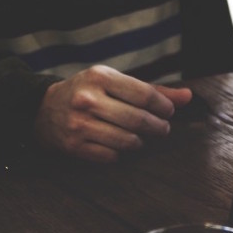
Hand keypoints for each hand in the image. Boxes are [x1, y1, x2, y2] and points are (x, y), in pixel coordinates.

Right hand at [34, 65, 192, 162]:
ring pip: (127, 140)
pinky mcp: (73, 145)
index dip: (163, 106)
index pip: (144, 94)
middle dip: (158, 127)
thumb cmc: (89, 92)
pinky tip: (119, 145)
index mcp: (100, 77)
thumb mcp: (115, 82)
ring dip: (140, 142)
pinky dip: (120, 153)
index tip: (168, 112)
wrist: (43, 109)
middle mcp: (88, 99)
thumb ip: (152, 89)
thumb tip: (188, 96)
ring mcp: (79, 124)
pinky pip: (110, 156)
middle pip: (138, 119)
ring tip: (141, 138)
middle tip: (162, 129)